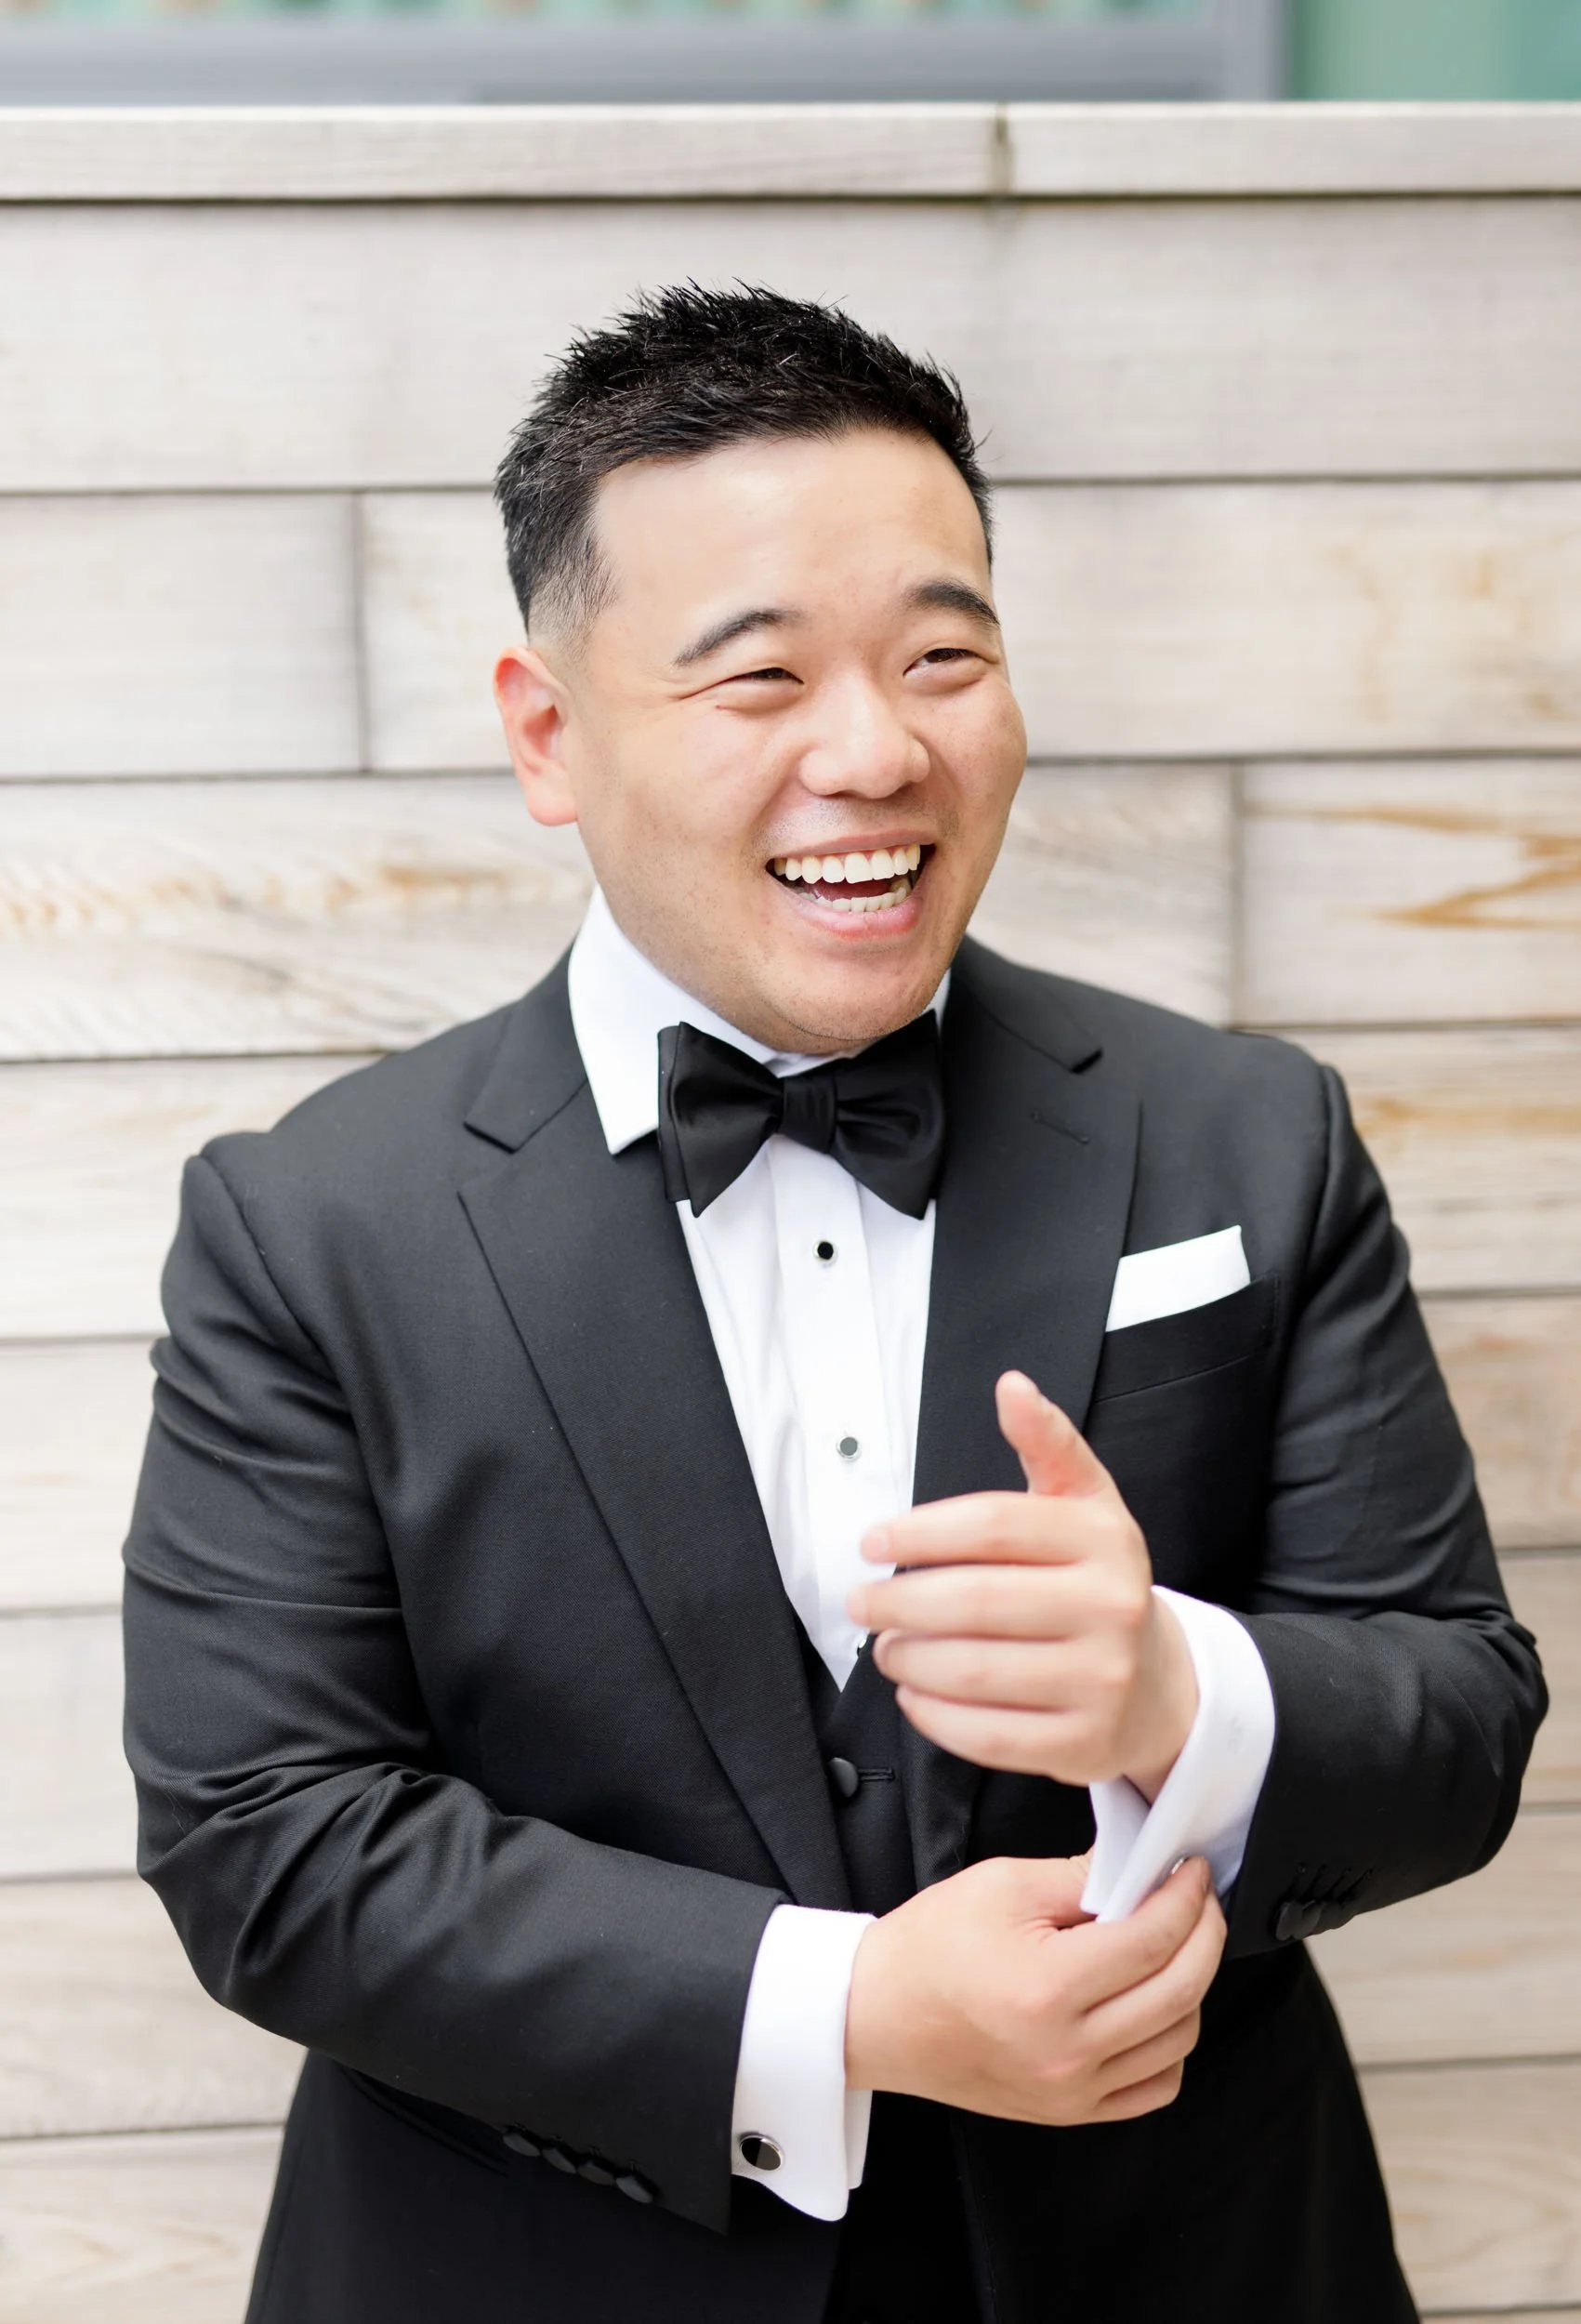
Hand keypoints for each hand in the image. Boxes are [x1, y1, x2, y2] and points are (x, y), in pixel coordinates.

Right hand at [845, 1853, 1224, 2123]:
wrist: (878, 2015)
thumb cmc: (929, 1947)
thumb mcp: (1001, 1886)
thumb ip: (1080, 1877)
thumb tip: (1142, 1869)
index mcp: (1047, 1987)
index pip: (1153, 1940)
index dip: (1187, 1899)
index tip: (1193, 1874)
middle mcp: (1066, 2049)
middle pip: (1180, 1991)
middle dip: (1206, 1935)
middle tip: (1199, 1902)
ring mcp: (1071, 2089)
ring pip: (1179, 2041)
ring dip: (1192, 1987)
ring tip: (1172, 1947)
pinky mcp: (1069, 2111)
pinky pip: (1155, 2087)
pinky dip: (1171, 2044)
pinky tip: (1152, 2005)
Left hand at [848, 1371, 1197, 1795]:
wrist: (1160, 1685)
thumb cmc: (1096, 1583)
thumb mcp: (1086, 1506)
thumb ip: (1047, 1444)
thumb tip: (1011, 1385)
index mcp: (1104, 1538)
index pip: (993, 1526)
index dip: (920, 1532)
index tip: (871, 1541)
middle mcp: (1111, 1607)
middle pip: (976, 1603)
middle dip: (900, 1602)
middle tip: (861, 1602)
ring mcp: (1102, 1680)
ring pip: (975, 1671)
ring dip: (909, 1659)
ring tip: (885, 1646)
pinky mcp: (1084, 1745)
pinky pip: (988, 1735)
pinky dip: (934, 1715)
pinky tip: (914, 1692)